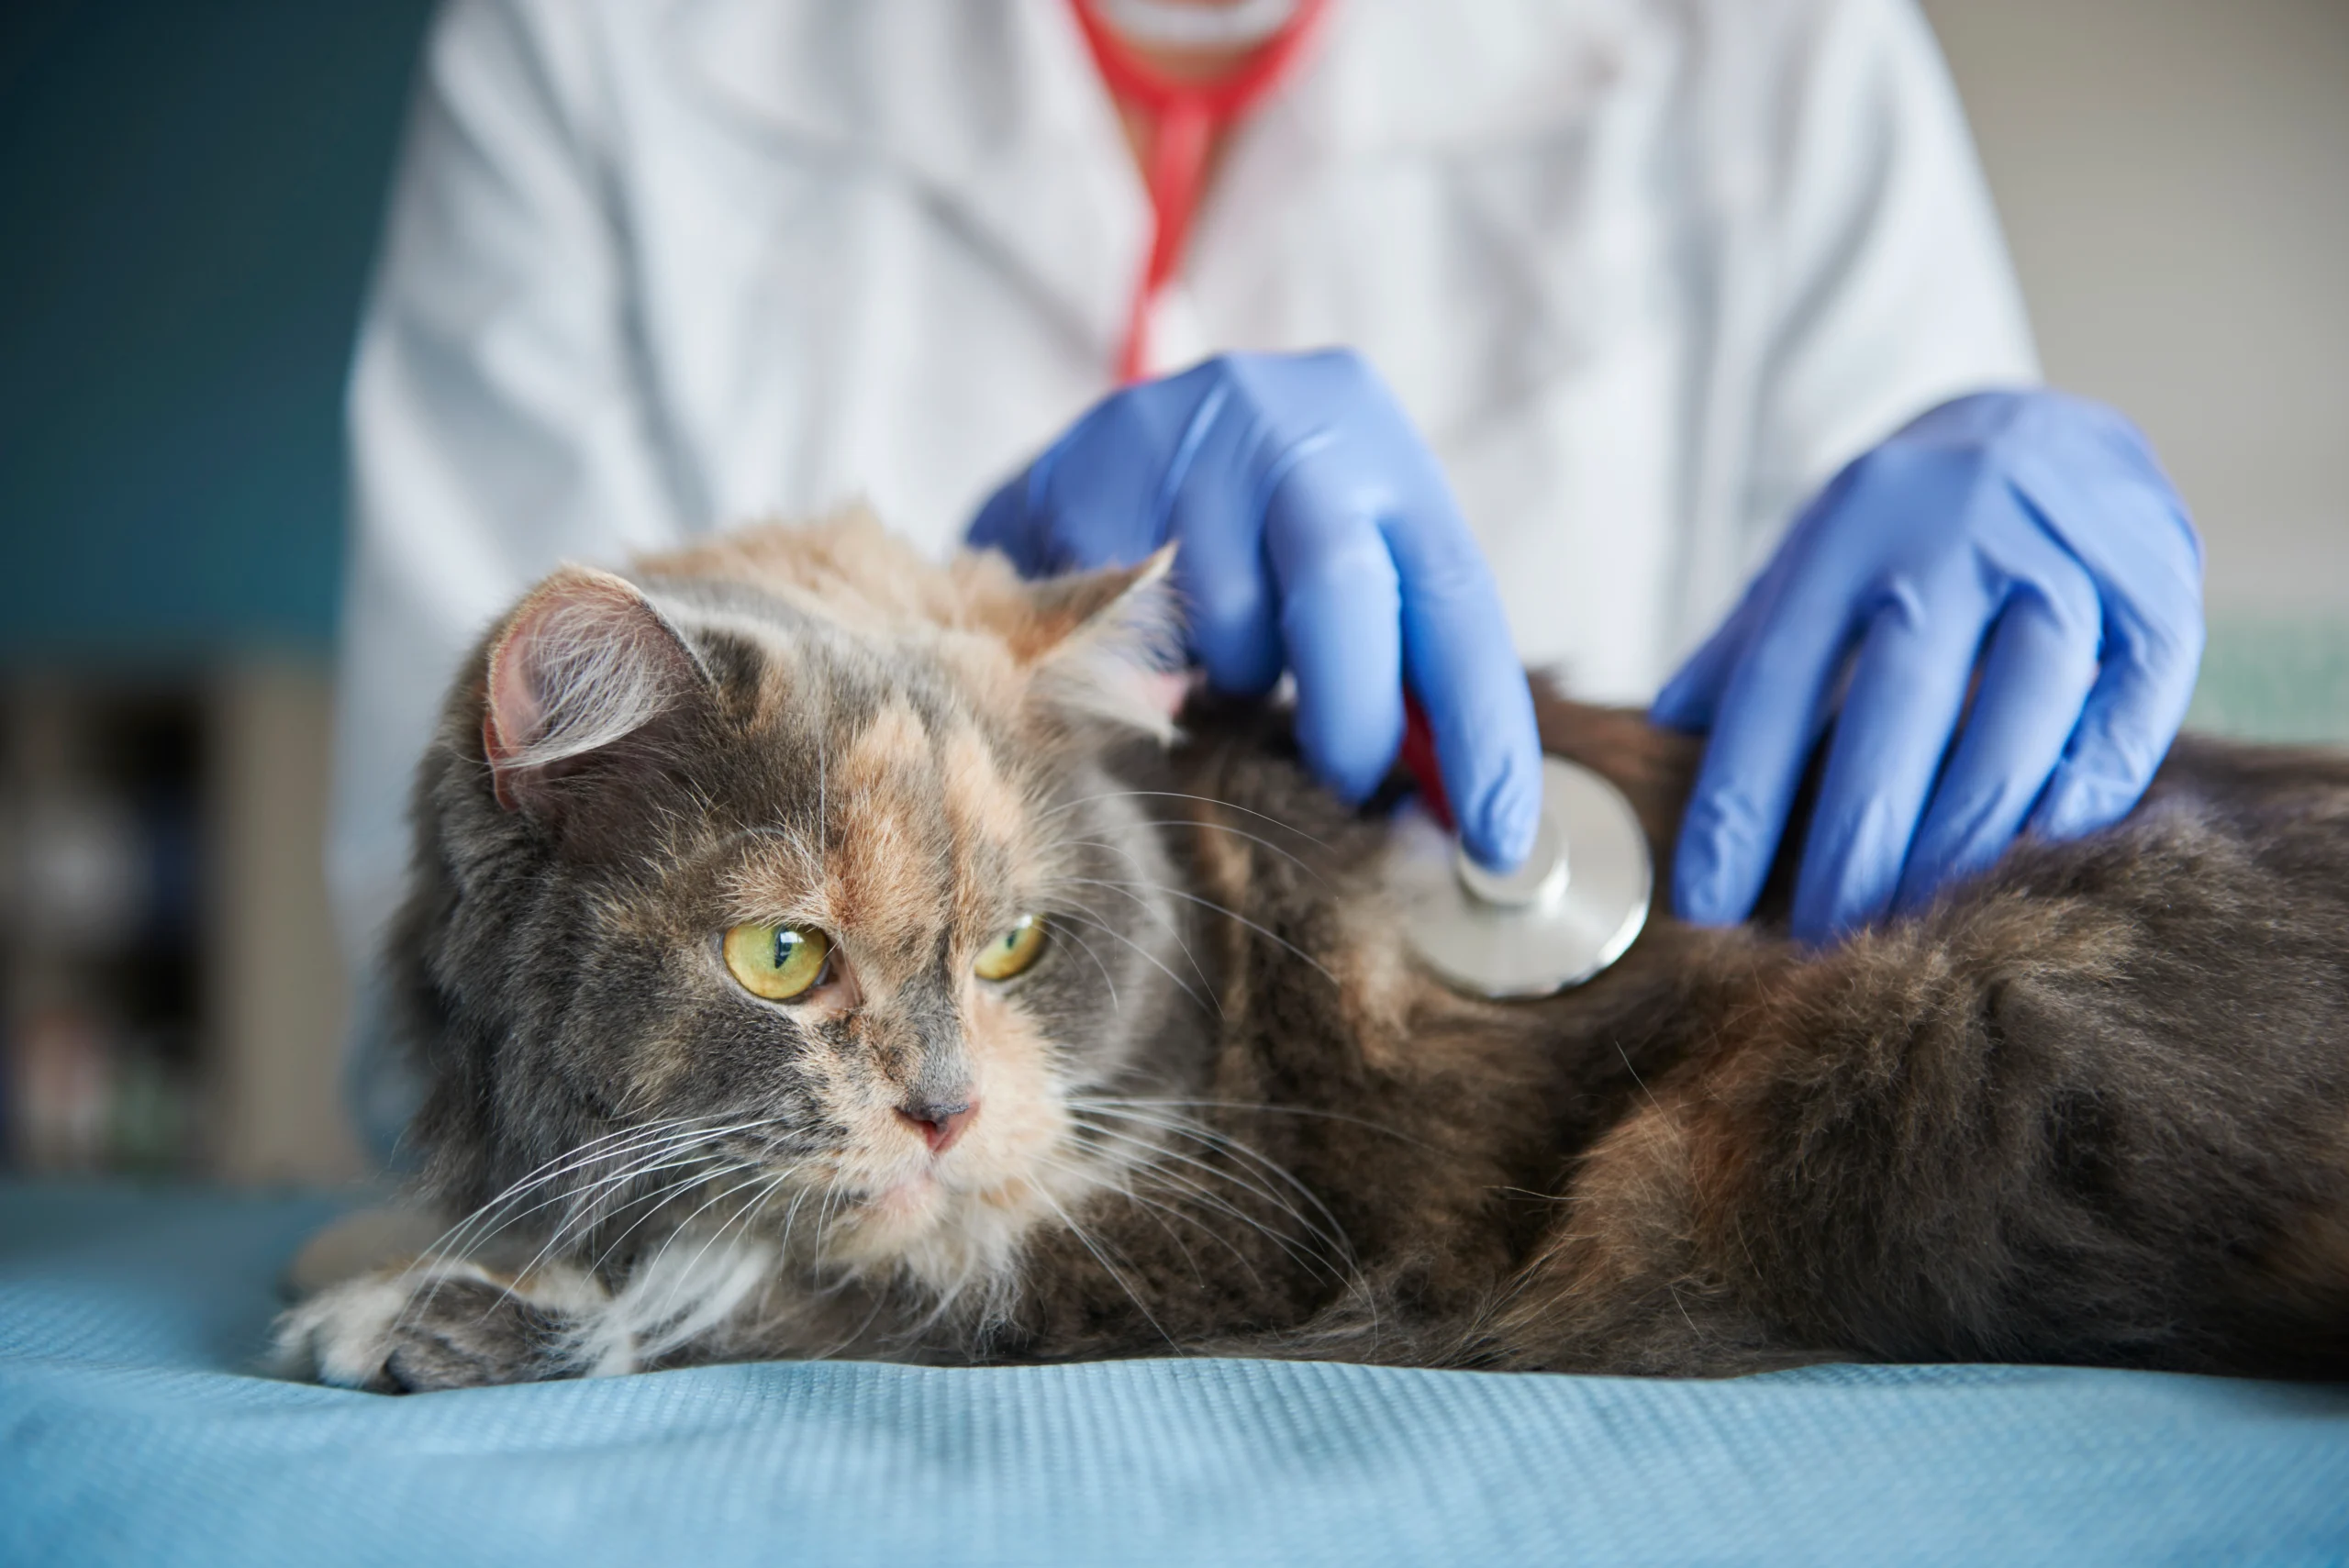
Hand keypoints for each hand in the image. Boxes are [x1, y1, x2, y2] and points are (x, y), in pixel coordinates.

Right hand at [971, 349, 1542, 869]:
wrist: (1096, 465)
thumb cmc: (1240, 546)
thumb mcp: (1335, 570)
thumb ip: (1392, 662)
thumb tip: (1449, 807)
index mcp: (1377, 442)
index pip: (1452, 594)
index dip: (1480, 727)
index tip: (1496, 836)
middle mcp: (1286, 418)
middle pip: (1340, 587)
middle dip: (1351, 716)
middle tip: (1344, 786)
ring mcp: (1180, 431)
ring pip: (1224, 617)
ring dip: (1231, 680)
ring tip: (1211, 668)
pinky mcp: (1085, 469)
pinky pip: (1127, 622)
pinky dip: (1143, 667)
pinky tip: (1136, 644)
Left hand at [1654, 389, 2203, 941]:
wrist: (2048, 428)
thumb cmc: (1903, 531)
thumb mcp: (1811, 560)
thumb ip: (1742, 649)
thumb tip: (1659, 738)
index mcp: (1850, 528)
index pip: (1779, 680)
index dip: (1740, 798)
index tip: (1708, 900)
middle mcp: (1957, 530)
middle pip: (1901, 707)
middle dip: (1856, 840)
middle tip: (1820, 941)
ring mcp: (2065, 555)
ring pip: (2017, 714)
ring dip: (1964, 833)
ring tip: (1918, 922)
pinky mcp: (2159, 590)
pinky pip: (2124, 709)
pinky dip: (2081, 791)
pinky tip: (2035, 857)